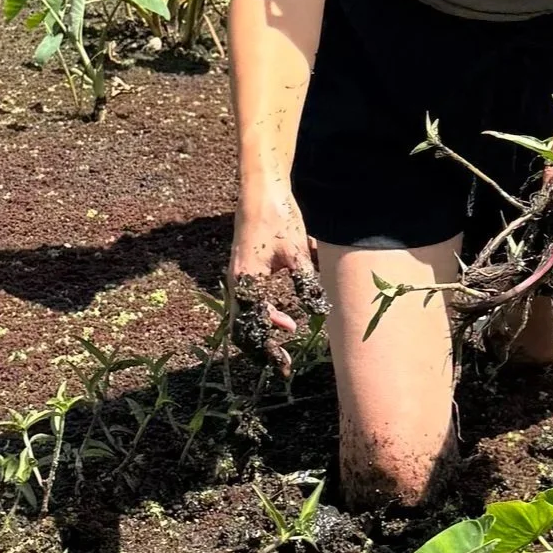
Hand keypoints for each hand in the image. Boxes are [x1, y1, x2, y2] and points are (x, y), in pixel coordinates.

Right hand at [228, 182, 322, 367]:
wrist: (260, 190)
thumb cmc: (278, 218)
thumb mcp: (297, 253)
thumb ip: (306, 283)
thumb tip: (317, 311)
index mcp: (247, 281)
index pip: (254, 326)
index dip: (269, 347)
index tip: (284, 362)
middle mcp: (236, 282)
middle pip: (242, 329)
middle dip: (261, 347)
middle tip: (282, 362)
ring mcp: (236, 276)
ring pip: (243, 317)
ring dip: (262, 331)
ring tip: (283, 340)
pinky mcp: (242, 269)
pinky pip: (246, 303)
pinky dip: (261, 316)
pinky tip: (281, 317)